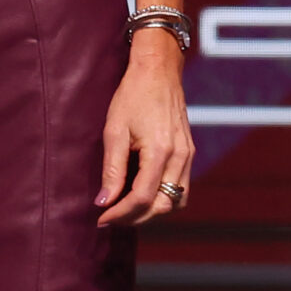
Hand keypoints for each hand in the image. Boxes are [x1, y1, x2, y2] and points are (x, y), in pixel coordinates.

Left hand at [96, 30, 193, 225]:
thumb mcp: (114, 130)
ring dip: (151, 211)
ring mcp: (188, 155)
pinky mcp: (189, 152)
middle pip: (162, 206)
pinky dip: (163, 198)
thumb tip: (104, 202)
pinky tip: (143, 193)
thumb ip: (111, 169)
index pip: (142, 198)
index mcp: (161, 151)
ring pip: (176, 201)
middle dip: (135, 217)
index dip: (120, 214)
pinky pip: (181, 187)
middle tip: (110, 216)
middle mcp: (180, 157)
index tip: (101, 219)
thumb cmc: (132, 96)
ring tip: (125, 209)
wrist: (158, 71)